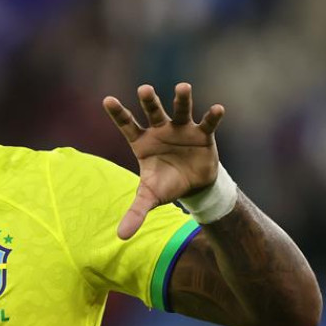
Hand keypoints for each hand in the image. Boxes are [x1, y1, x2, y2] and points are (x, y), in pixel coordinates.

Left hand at [103, 83, 224, 239]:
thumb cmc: (166, 185)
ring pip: (180, 111)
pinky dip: (212, 117)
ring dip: (181, 100)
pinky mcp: (202, 134)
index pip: (127, 125)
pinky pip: (207, 123)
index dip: (118, 114)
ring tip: (183, 87)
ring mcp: (182, 130)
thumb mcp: (150, 198)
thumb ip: (136, 212)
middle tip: (144, 89)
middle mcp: (160, 130)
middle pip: (153, 113)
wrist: (194, 186)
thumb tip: (120, 238)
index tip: (107, 100)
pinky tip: (218, 109)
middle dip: (150, 101)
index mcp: (143, 142)